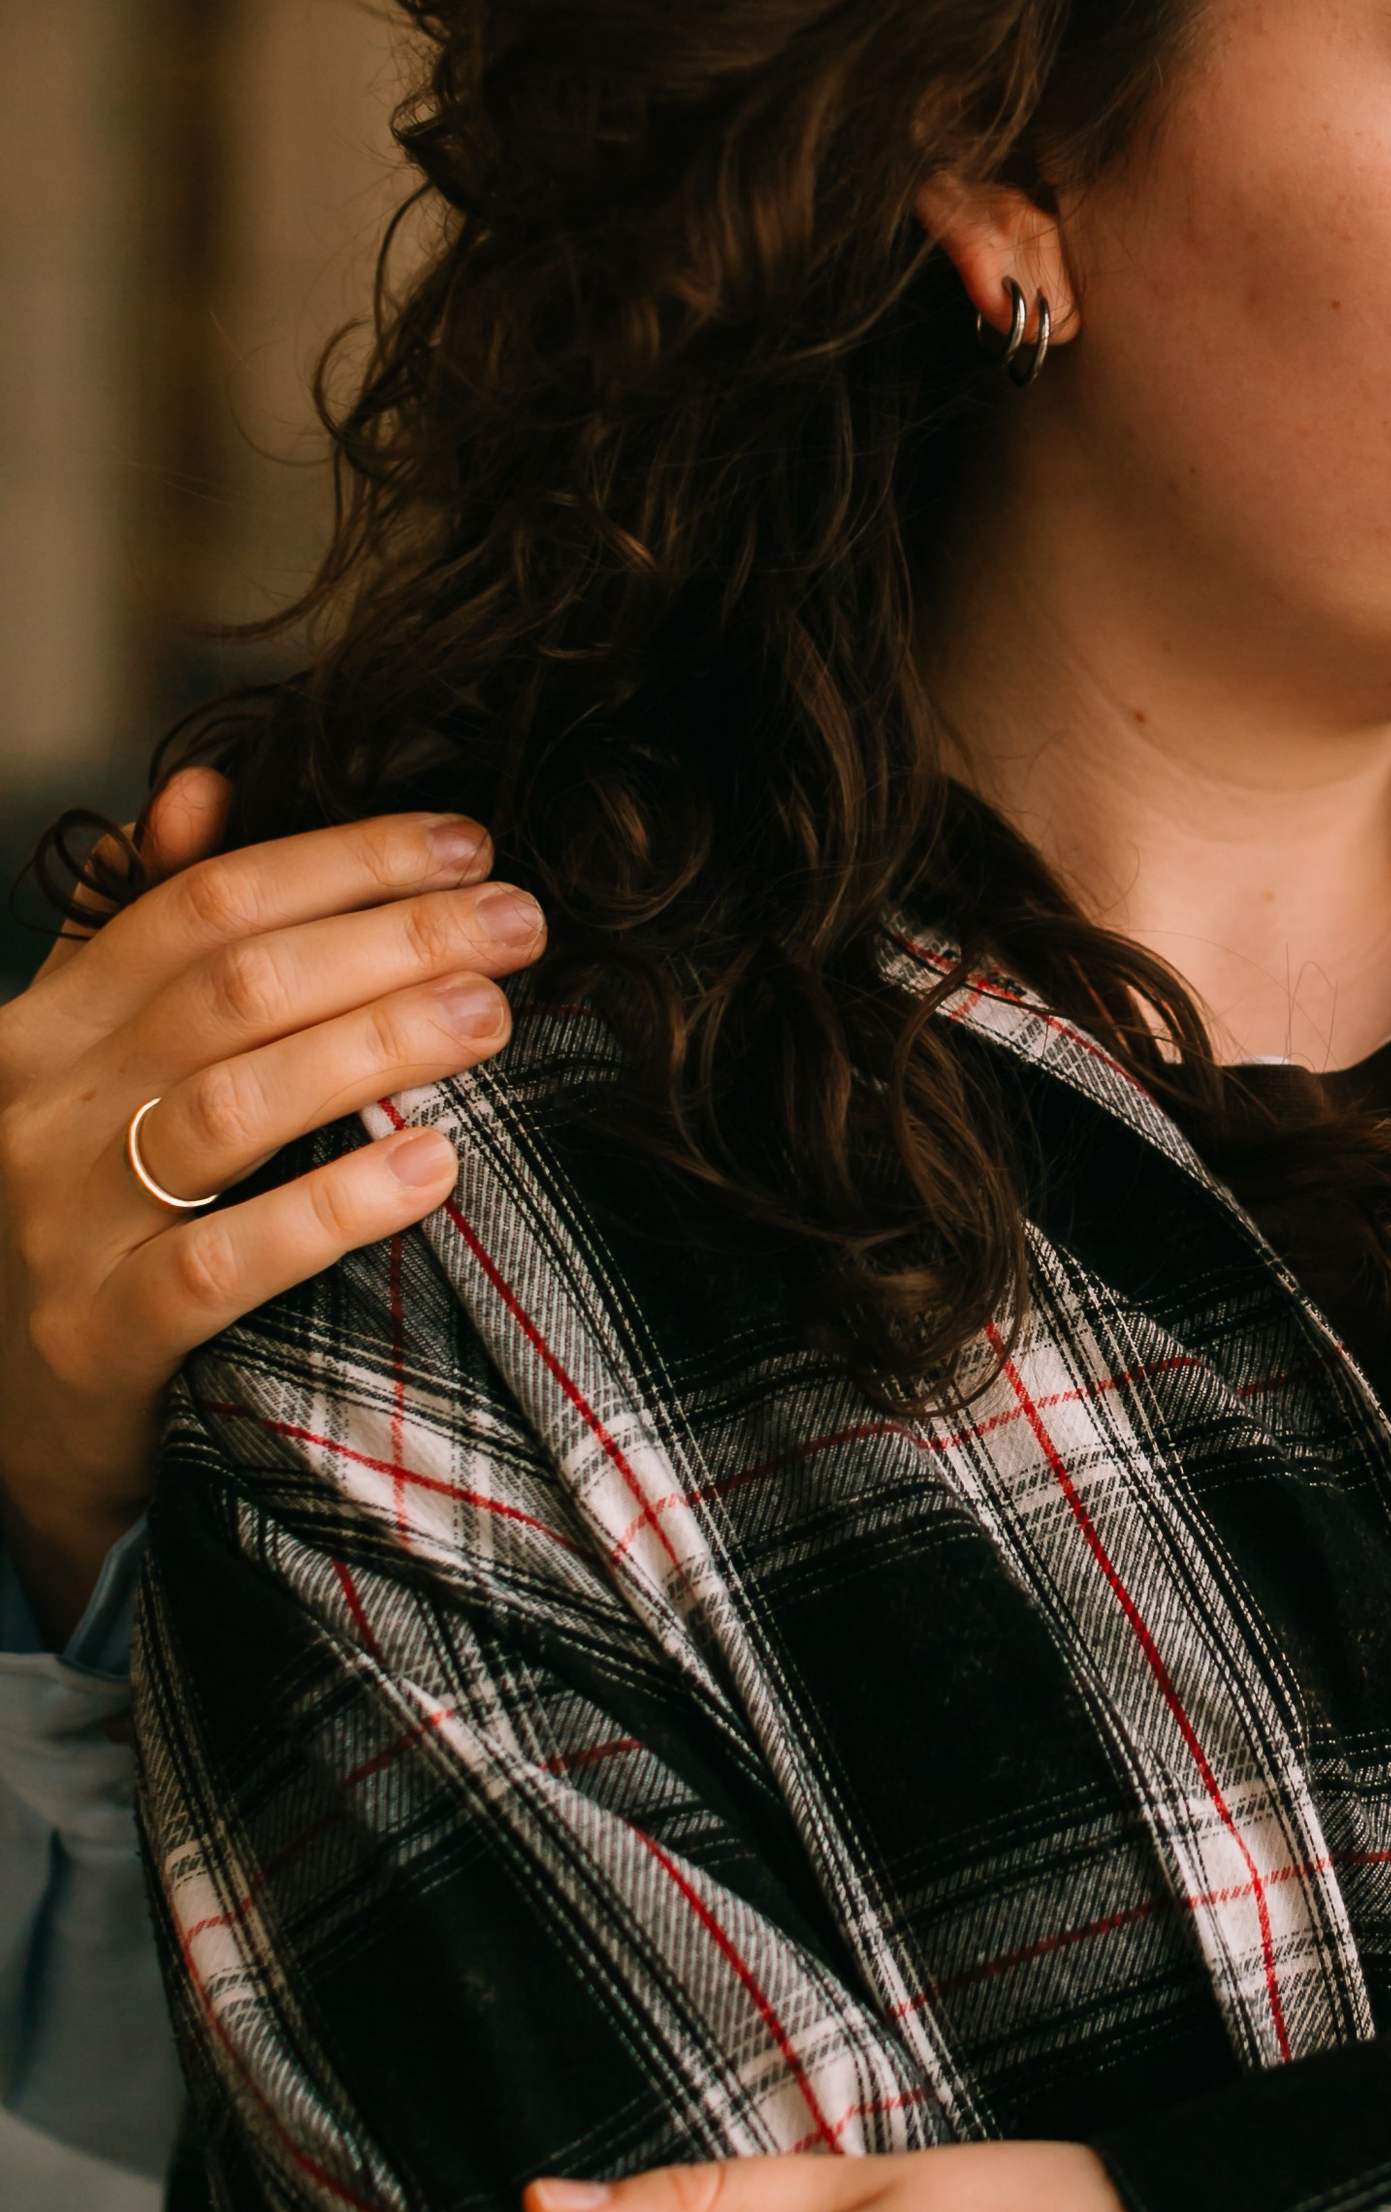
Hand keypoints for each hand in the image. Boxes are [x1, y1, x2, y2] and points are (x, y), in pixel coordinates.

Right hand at [0, 769, 541, 1631]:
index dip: (344, 863)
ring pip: (230, 1108)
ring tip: (493, 1017)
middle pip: (233, 990)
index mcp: (40, 1028)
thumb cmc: (71, 1217)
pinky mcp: (99, 1341)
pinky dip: (330, 1209)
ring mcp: (58, 1229)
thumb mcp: (78, 1066)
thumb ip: (130, 934)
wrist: (9, 1422)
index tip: (471, 847)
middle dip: (391, 940)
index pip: (203, 904)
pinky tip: (434, 1170)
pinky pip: (220, 1263)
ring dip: (375, 1047)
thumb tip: (202, 789)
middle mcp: (36, 1113)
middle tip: (519, 923)